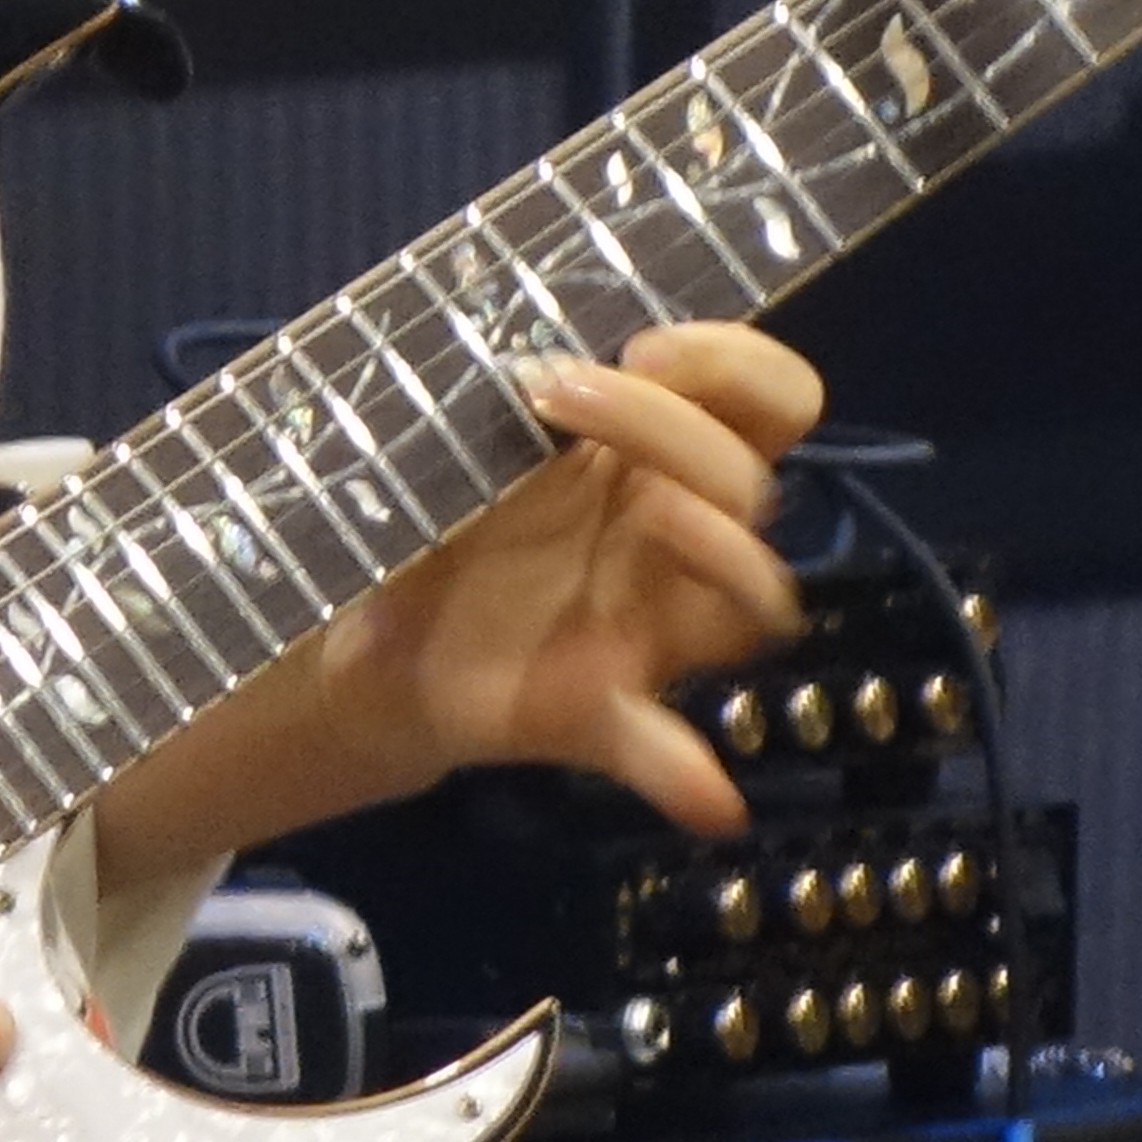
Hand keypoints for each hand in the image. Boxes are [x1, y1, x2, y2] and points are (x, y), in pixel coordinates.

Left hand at [300, 321, 819, 834]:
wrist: (373, 643)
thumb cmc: (436, 523)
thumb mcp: (453, 452)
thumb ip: (484, 411)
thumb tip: (527, 359)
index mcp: (651, 459)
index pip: (768, 398)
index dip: (734, 363)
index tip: (644, 347)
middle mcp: (670, 537)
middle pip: (750, 481)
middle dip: (670, 428)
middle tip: (556, 397)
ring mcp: (646, 627)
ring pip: (753, 596)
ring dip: (723, 553)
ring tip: (648, 518)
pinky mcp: (599, 713)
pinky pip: (664, 751)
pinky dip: (689, 773)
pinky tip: (708, 794)